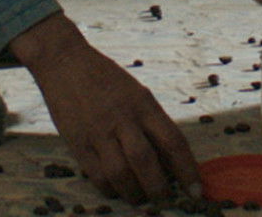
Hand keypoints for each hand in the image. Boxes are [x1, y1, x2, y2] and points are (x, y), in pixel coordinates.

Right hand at [10, 13, 199, 200]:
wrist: (65, 62)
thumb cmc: (107, 78)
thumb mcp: (137, 93)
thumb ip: (151, 123)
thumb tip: (168, 160)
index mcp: (144, 104)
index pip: (173, 142)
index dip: (187, 170)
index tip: (196, 190)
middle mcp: (123, 118)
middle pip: (146, 163)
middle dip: (160, 188)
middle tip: (166, 199)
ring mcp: (98, 132)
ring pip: (121, 174)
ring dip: (134, 194)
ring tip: (141, 199)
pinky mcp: (77, 143)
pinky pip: (97, 175)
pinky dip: (110, 189)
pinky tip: (117, 190)